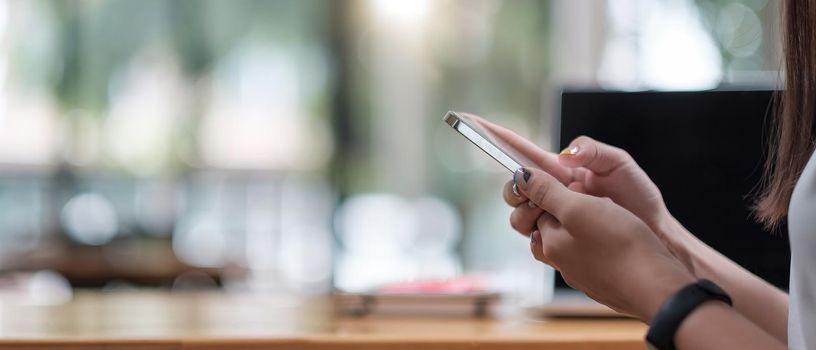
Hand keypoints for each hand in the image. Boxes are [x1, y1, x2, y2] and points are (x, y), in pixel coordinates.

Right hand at [478, 115, 687, 259]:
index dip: (495, 135)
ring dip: (526, 214)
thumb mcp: (619, 163)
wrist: (653, 234)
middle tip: (534, 194)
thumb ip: (592, 150)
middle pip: (512, 187)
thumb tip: (561, 155)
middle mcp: (551, 191)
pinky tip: (555, 233)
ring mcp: (553, 216)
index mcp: (560, 169)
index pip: (520, 149)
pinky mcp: (558, 239)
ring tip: (554, 215)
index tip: (469, 120)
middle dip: (513, 189)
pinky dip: (537, 236)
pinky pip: (532, 240)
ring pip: (517, 216)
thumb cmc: (638, 196)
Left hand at [515, 167, 694, 320]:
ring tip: (609, 215)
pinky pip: (595, 255)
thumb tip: (521, 179)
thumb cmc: (620, 244)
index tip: (574, 188)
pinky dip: (602, 241)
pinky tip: (621, 236)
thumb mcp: (578, 208)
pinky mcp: (604, 282)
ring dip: (587, 223)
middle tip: (592, 202)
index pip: (534, 211)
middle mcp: (561, 263)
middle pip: (551, 227)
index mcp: (549, 245)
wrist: (657, 286)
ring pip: (574, 241)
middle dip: (567, 208)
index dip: (552, 191)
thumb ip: (547, 193)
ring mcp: (582, 276)